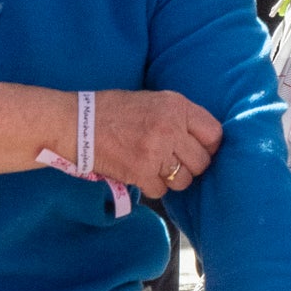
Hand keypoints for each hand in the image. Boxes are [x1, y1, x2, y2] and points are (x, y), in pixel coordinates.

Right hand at [90, 89, 220, 193]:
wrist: (76, 123)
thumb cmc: (111, 110)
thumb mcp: (151, 100)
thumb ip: (177, 116)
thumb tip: (201, 138)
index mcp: (176, 105)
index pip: (214, 133)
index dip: (208, 146)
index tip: (198, 150)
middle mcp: (171, 127)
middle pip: (202, 161)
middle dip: (189, 166)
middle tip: (173, 163)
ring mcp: (157, 151)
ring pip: (184, 180)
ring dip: (171, 179)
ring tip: (154, 168)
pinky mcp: (141, 172)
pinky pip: (160, 190)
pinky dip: (151, 187)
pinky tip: (139, 173)